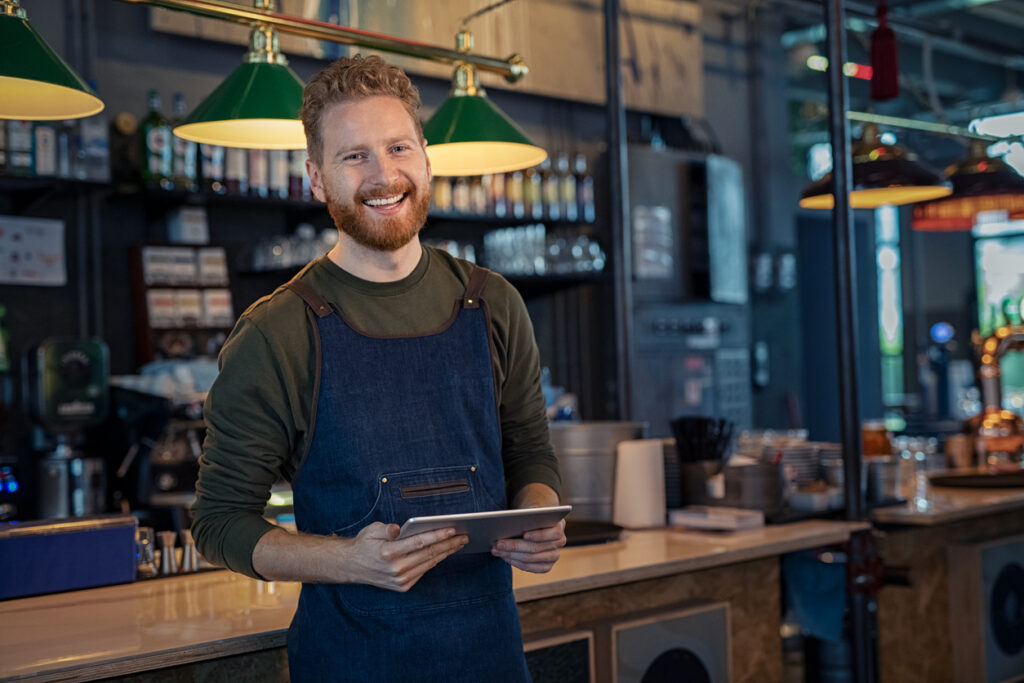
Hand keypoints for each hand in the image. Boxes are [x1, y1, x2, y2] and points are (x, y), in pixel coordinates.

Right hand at [339, 522, 467, 591]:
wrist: (351, 567)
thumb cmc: (364, 544)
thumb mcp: (372, 530)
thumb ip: (387, 529)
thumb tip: (399, 529)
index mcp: (389, 552)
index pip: (419, 542)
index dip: (437, 535)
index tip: (452, 529)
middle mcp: (396, 568)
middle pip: (429, 553)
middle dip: (449, 544)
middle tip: (464, 536)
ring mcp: (400, 580)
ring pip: (429, 563)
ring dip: (446, 553)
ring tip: (458, 544)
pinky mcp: (403, 586)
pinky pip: (423, 571)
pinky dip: (434, 561)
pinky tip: (444, 553)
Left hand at [490, 518, 565, 572]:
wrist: (538, 523)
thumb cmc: (532, 516)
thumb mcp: (531, 511)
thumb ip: (527, 515)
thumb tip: (511, 521)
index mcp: (559, 526)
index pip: (553, 533)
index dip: (539, 535)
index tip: (524, 534)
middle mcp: (560, 543)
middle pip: (536, 548)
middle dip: (514, 546)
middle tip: (497, 543)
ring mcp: (554, 556)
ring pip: (530, 559)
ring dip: (511, 555)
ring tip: (496, 550)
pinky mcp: (546, 566)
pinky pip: (530, 568)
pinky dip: (515, 562)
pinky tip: (504, 557)